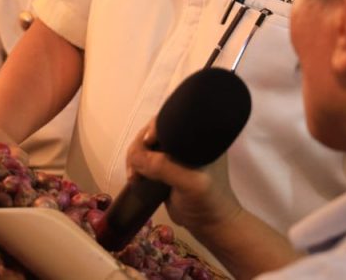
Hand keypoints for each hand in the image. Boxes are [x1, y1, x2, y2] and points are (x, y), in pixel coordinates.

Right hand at [126, 120, 242, 236]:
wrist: (211, 226)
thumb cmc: (208, 201)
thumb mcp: (190, 183)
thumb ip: (164, 168)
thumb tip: (135, 157)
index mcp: (198, 136)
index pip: (171, 119)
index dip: (154, 127)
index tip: (146, 143)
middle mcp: (185, 141)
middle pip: (154, 132)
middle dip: (140, 146)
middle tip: (135, 167)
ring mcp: (174, 155)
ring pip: (146, 146)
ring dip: (135, 158)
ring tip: (133, 176)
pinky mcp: (165, 168)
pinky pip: (145, 159)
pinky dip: (136, 166)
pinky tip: (134, 177)